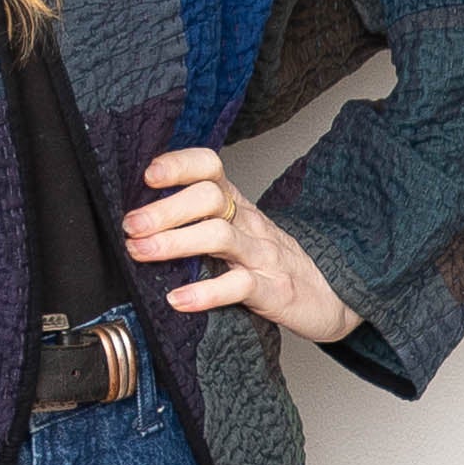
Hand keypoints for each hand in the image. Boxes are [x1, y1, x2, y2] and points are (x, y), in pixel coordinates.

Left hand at [121, 145, 362, 345]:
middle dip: (165, 209)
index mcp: (236, 205)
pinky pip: (239, 286)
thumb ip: (195, 223)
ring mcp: (262, 255)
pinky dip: (206, 293)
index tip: (147, 176)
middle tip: (131, 226)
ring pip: (219, 236)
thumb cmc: (271, 263)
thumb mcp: (236, 233)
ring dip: (175, 242)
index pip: (209, 167)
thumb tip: (137, 220)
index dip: (179, 165)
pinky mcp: (272, 289)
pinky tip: (178, 299)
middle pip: (209, 197)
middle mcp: (248, 222)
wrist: (332, 295)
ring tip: (142, 252)